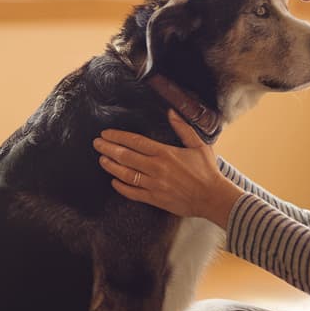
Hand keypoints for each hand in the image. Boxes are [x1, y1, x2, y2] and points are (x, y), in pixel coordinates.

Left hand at [93, 109, 242, 227]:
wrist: (212, 198)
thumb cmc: (207, 171)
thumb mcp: (199, 145)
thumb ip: (183, 128)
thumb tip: (171, 111)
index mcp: (165, 153)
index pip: (135, 142)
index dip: (118, 137)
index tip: (106, 133)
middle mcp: (156, 168)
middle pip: (126, 157)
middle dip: (108, 149)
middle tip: (96, 144)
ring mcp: (154, 185)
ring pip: (126, 174)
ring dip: (111, 166)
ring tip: (102, 159)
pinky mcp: (155, 199)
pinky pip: (133, 193)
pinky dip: (121, 187)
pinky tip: (114, 181)